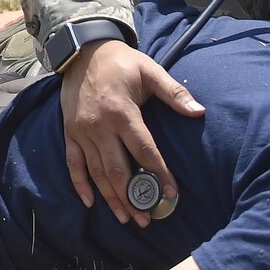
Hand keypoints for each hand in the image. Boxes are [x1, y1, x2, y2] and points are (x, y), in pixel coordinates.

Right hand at [58, 39, 204, 225]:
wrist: (82, 50)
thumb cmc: (121, 62)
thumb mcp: (150, 70)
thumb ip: (174, 93)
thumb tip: (199, 111)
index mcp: (121, 112)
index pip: (144, 151)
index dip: (159, 174)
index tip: (172, 194)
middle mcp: (99, 126)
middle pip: (117, 170)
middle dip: (133, 197)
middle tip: (147, 218)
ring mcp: (81, 132)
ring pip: (97, 172)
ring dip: (111, 198)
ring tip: (126, 218)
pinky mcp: (70, 132)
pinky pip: (73, 164)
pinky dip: (80, 185)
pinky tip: (90, 203)